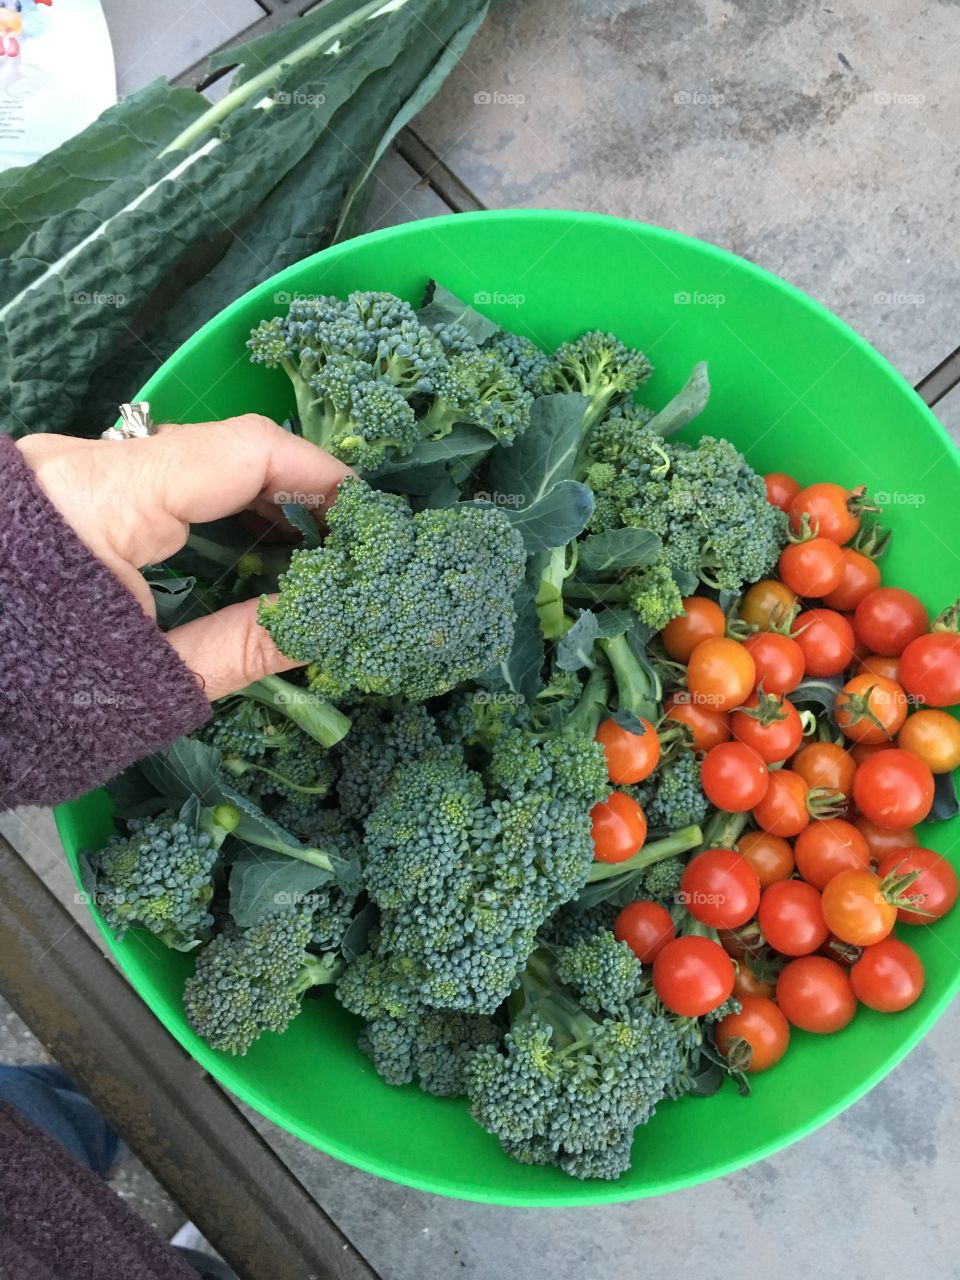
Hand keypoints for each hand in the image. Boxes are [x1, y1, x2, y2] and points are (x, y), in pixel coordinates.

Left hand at [16, 415, 351, 699]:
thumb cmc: (27, 698)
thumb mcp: (147, 680)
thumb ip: (244, 644)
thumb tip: (329, 626)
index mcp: (105, 498)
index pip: (241, 450)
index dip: (317, 473)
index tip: (369, 511)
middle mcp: (83, 462)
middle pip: (218, 450)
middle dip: (293, 491)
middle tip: (347, 543)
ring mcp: (67, 470)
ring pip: (188, 462)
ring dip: (254, 501)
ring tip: (310, 552)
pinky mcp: (61, 490)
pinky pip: (155, 480)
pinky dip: (210, 509)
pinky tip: (248, 546)